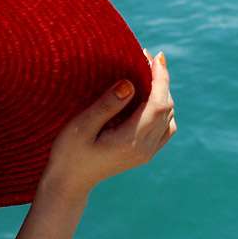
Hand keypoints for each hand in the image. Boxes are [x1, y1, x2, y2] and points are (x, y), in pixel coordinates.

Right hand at [40, 51, 175, 200]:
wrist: (69, 182)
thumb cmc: (69, 153)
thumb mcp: (81, 126)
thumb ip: (107, 105)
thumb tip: (130, 84)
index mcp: (131, 140)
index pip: (159, 103)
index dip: (160, 77)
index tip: (154, 56)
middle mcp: (144, 148)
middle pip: (167, 108)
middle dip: (161, 81)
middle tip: (146, 58)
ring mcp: (146, 153)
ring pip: (168, 117)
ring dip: (162, 94)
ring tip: (148, 74)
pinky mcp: (144, 154)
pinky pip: (164, 128)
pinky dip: (162, 109)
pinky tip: (148, 98)